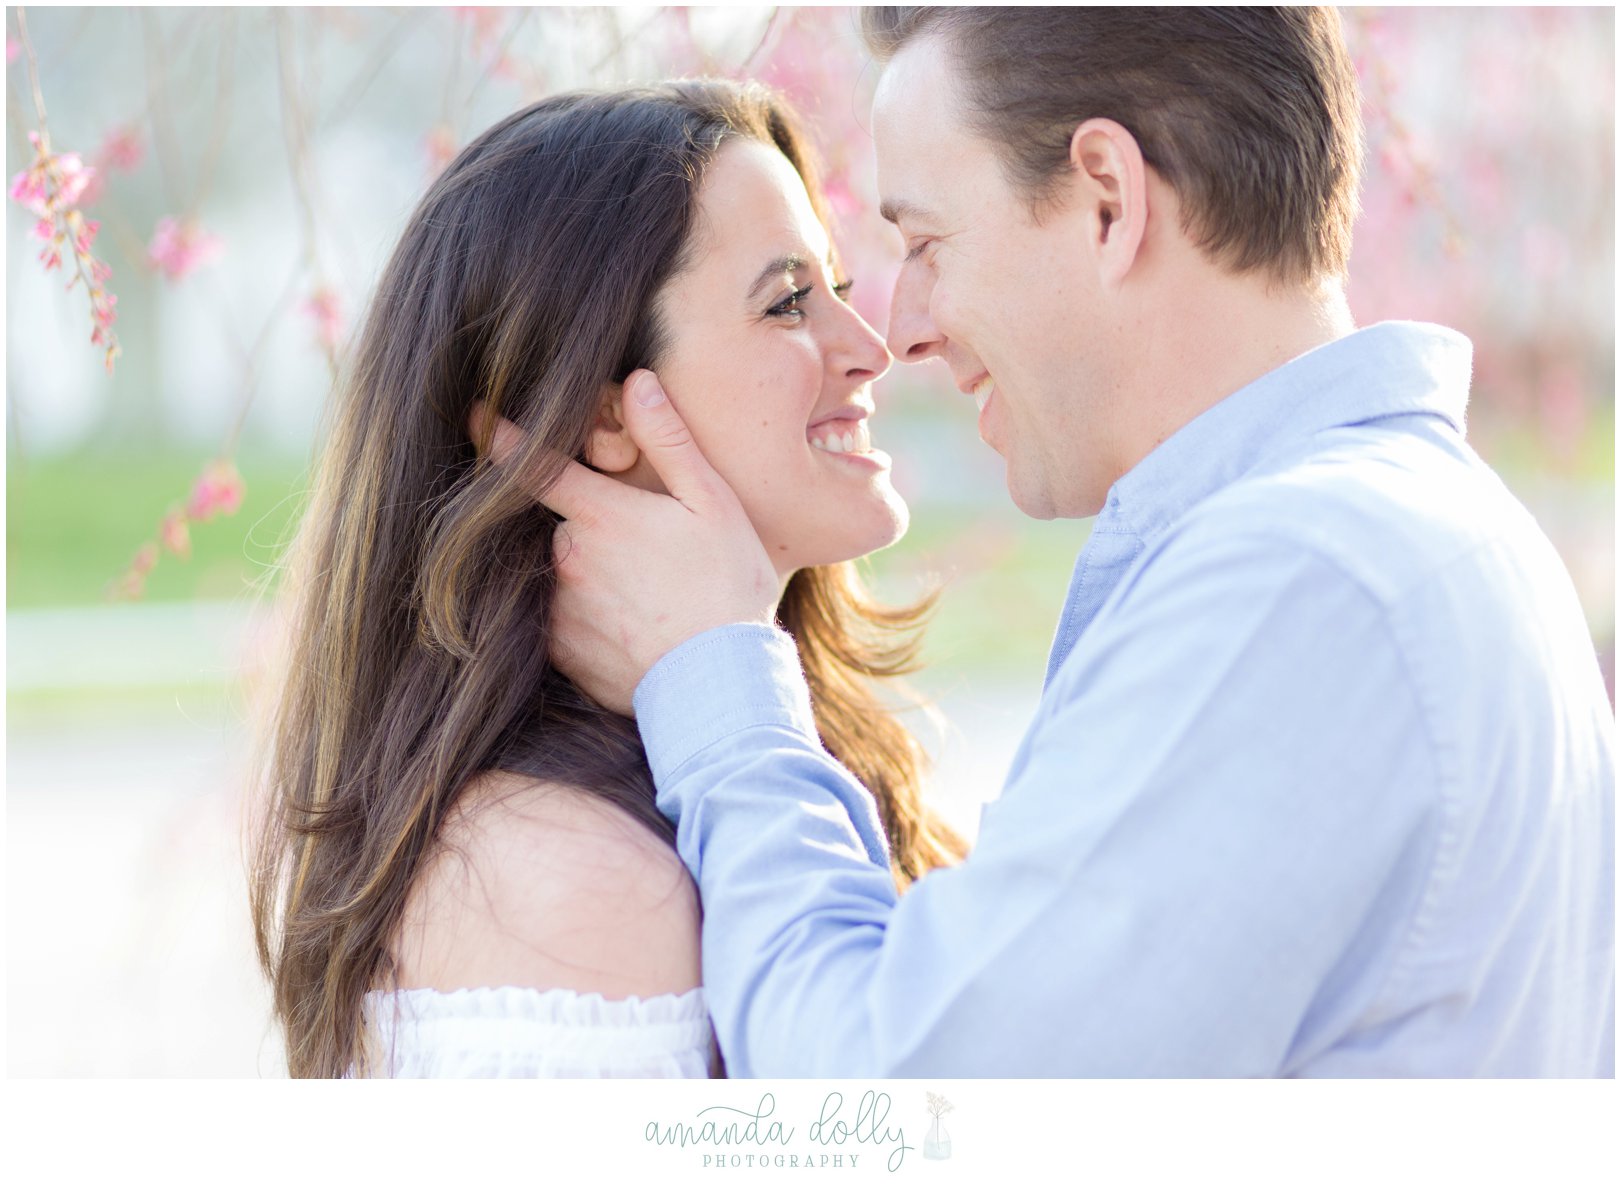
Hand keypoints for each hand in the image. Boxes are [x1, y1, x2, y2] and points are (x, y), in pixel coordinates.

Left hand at [473, 369, 777, 714]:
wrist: (720, 680)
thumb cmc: (727, 585)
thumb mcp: (712, 503)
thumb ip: (669, 441)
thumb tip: (638, 380)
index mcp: (599, 514)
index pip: (533, 463)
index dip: (498, 434)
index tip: (472, 413)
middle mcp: (565, 558)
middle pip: (551, 523)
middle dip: (579, 523)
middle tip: (633, 546)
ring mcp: (558, 607)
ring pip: (553, 572)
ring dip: (579, 572)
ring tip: (634, 591)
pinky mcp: (560, 652)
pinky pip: (554, 620)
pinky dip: (578, 615)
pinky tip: (623, 624)